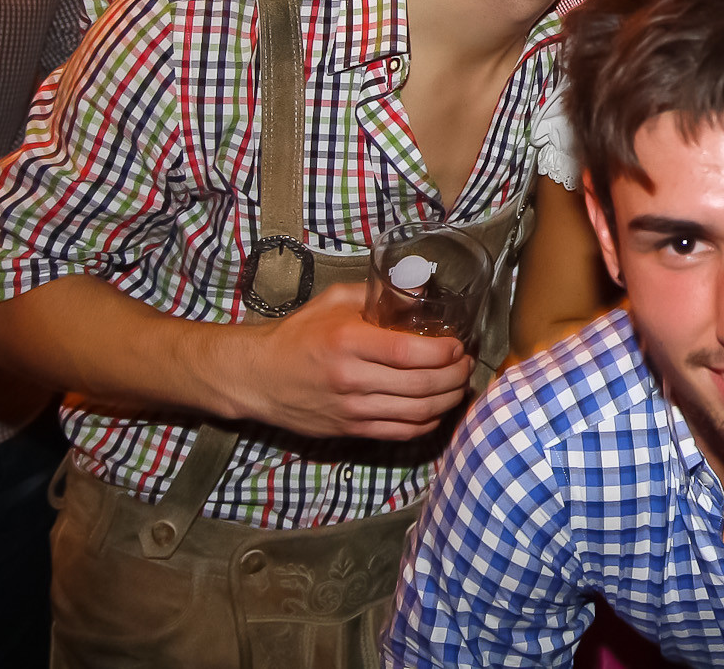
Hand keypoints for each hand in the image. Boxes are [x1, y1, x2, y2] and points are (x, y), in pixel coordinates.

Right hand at [215, 285, 474, 440]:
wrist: (257, 376)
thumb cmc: (298, 335)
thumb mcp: (335, 301)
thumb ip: (379, 295)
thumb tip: (422, 290)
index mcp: (349, 341)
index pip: (411, 352)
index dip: (444, 352)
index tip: (458, 345)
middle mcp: (352, 379)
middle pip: (422, 385)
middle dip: (455, 376)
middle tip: (467, 365)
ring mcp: (351, 409)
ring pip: (417, 413)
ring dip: (448, 401)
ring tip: (459, 386)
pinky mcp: (350, 430)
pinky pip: (400, 433)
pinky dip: (427, 423)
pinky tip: (437, 409)